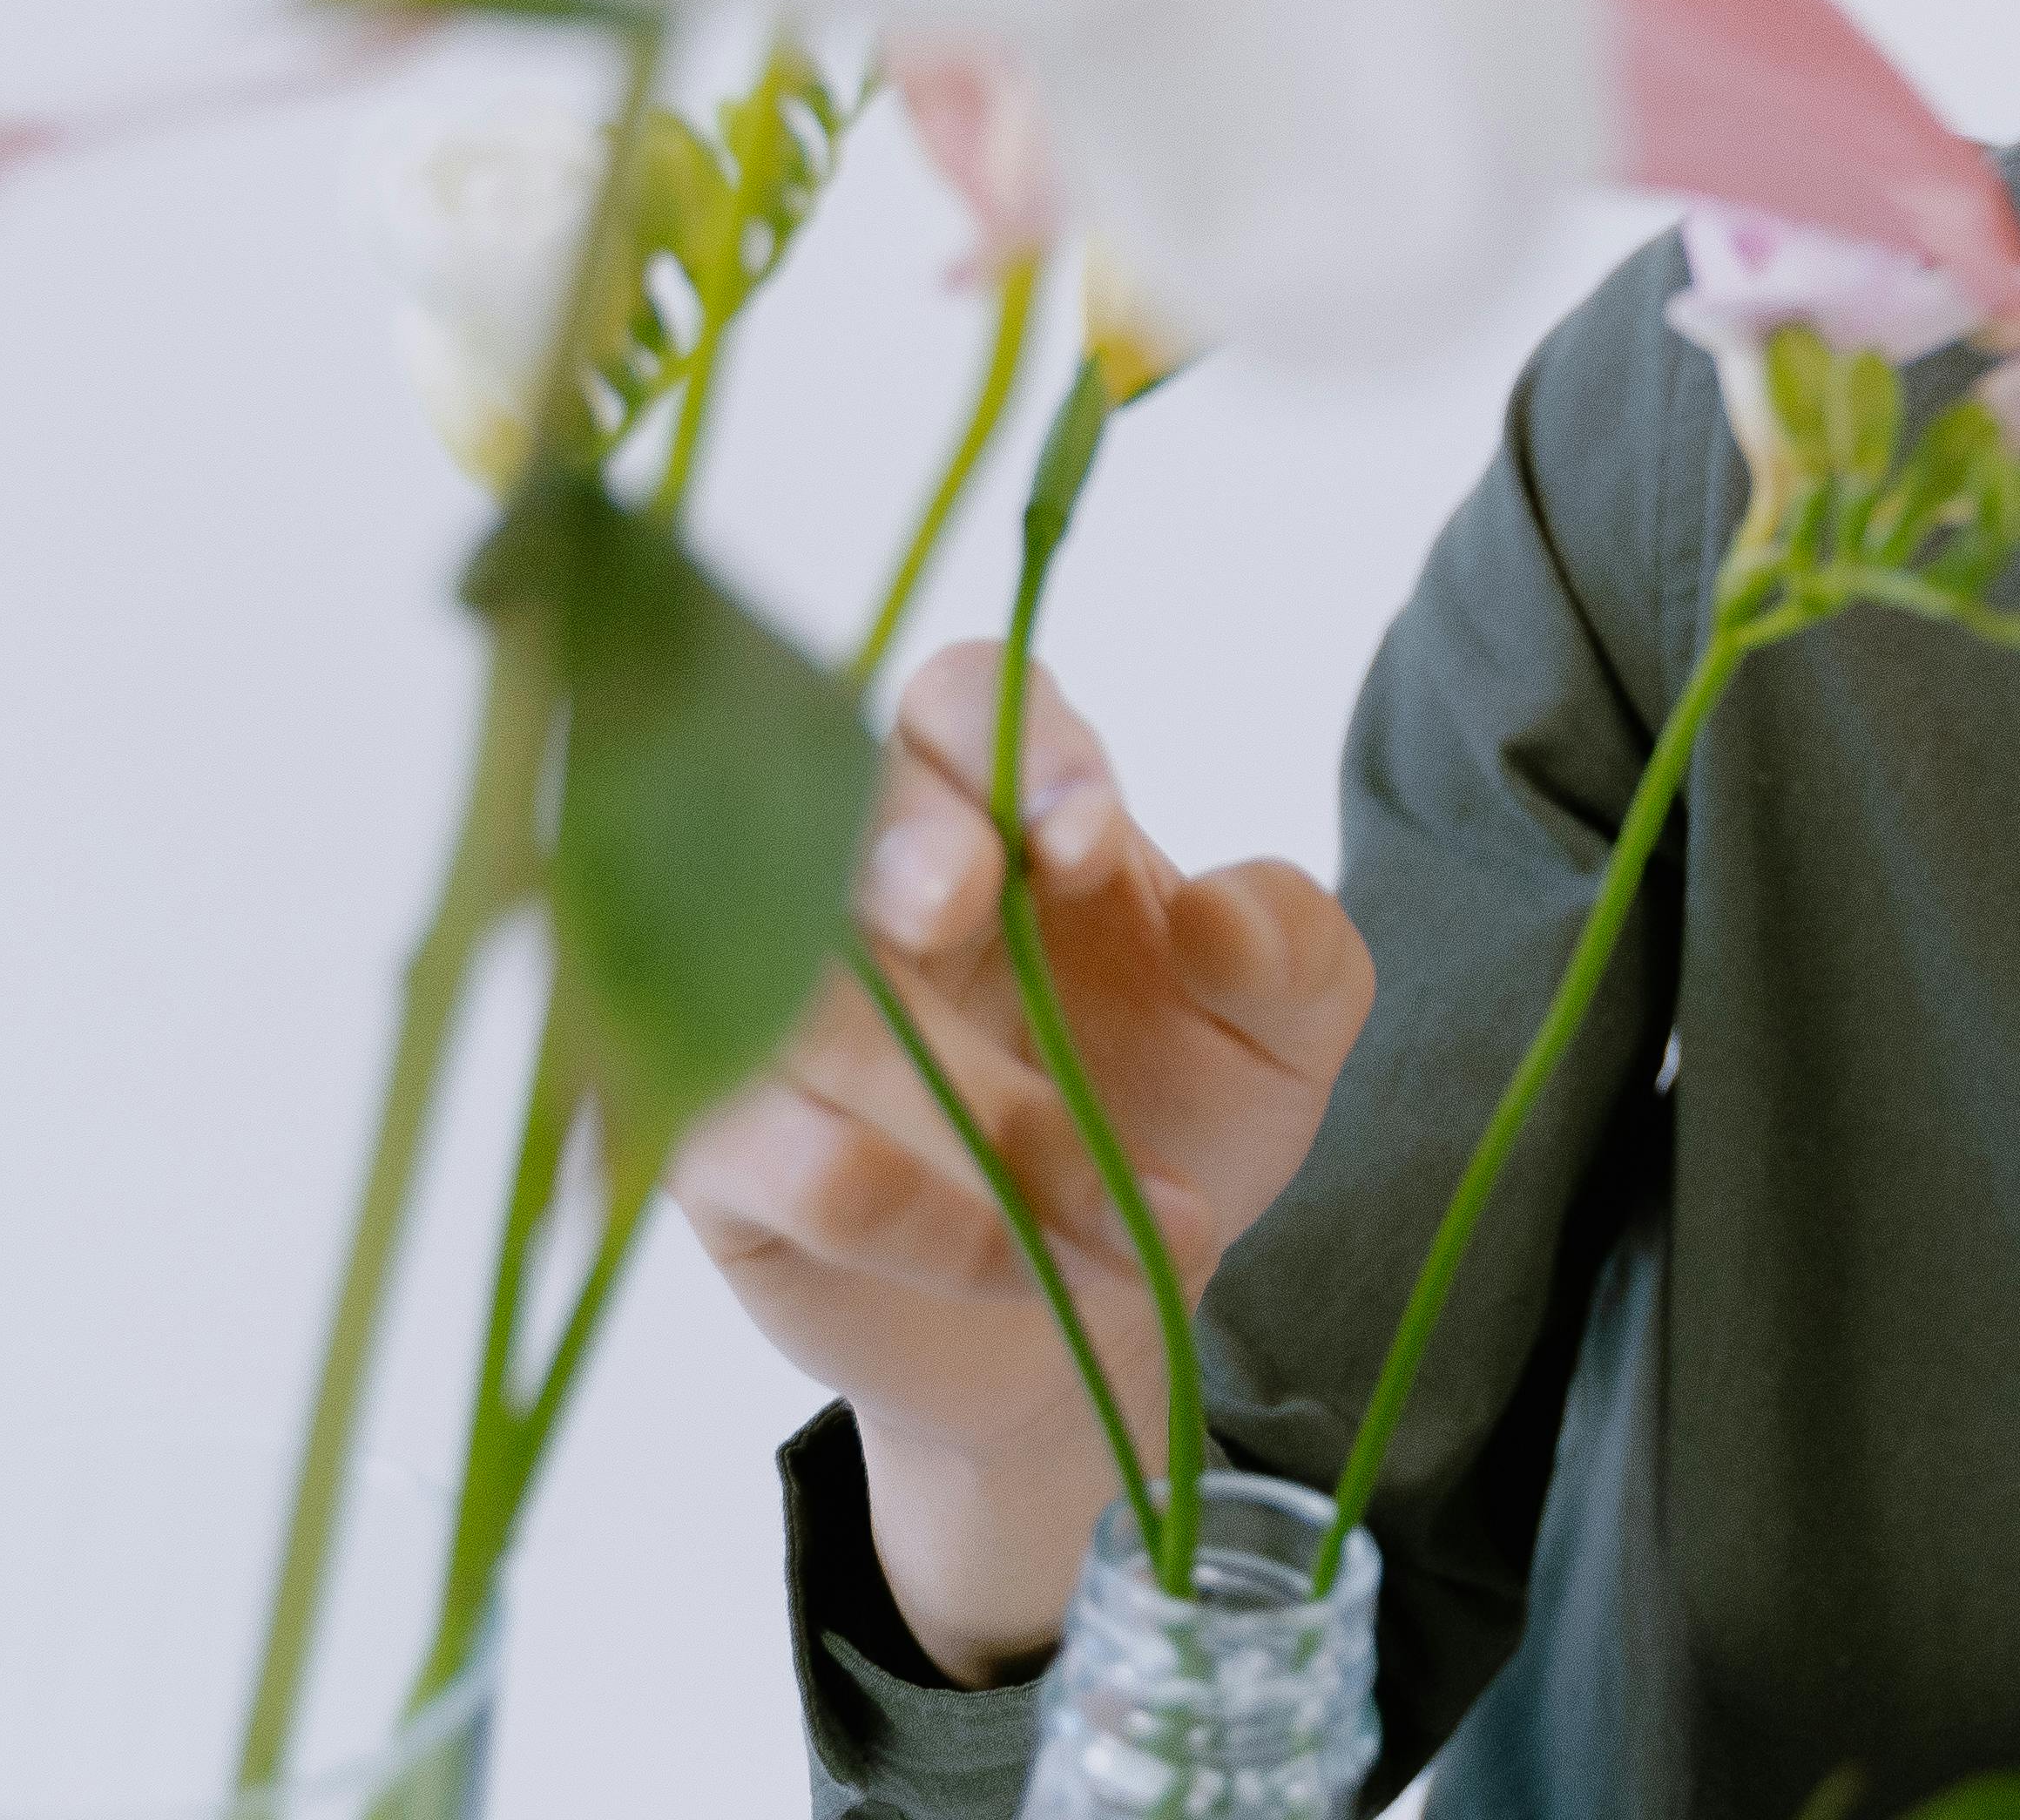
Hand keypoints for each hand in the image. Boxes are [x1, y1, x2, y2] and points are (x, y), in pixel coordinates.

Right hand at [671, 641, 1372, 1679]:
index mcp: (999, 809)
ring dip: (983, 1112)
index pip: (965, 701)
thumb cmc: (1174, 1126)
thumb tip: (1218, 912)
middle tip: (965, 901)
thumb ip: (1294, 951)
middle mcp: (861, 886)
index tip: (1088, 842)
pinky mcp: (724, 1151)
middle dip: (898, 843)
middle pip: (832, 810)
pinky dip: (931, 1217)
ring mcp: (770, 1012)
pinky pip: (791, 1158)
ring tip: (1136, 1212)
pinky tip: (1035, 1262)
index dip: (1011, 747)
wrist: (1096, 1319)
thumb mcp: (1284, 1038)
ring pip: (814, 1007)